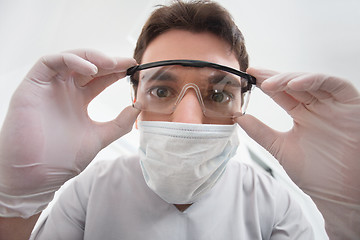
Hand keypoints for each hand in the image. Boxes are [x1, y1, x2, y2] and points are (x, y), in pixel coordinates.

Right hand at [0, 49, 139, 216]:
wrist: (38, 175)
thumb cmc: (64, 158)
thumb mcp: (100, 137)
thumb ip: (120, 123)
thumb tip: (139, 107)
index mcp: (78, 101)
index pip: (100, 78)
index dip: (116, 71)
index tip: (133, 69)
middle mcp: (64, 91)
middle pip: (89, 66)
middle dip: (109, 62)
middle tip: (128, 62)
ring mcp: (49, 87)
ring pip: (71, 59)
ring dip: (92, 57)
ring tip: (112, 64)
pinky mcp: (33, 85)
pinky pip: (50, 62)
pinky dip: (71, 60)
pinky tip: (91, 69)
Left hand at [236, 68, 359, 237]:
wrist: (341, 194)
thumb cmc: (317, 175)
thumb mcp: (281, 148)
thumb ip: (260, 132)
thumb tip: (238, 117)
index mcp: (302, 115)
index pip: (281, 94)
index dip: (265, 84)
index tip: (248, 77)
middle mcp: (317, 107)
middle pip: (293, 84)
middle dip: (273, 78)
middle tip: (255, 74)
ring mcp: (334, 105)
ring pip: (311, 82)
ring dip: (290, 79)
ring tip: (269, 84)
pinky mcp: (351, 105)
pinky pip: (335, 85)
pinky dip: (316, 81)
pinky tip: (296, 84)